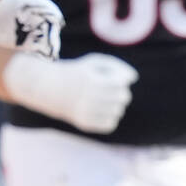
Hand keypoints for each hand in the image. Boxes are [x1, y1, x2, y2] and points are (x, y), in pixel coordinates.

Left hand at [0, 0, 63, 58]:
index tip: (56, 23)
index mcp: (25, 2)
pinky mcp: (21, 40)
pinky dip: (41, 52)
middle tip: (53, 44)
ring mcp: (26, 28)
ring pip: (44, 36)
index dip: (53, 14)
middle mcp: (29, 15)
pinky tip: (43, 59)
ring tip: (51, 54)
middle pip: (49, 23)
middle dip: (53, 33)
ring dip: (49, 44)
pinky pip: (36, 46)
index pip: (46, 7)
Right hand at [3, 51, 137, 133]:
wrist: (51, 89)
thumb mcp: (94, 62)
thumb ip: (117, 65)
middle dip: (120, 92)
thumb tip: (133, 77)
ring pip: (119, 111)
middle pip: (124, 97)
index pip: (122, 83)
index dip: (121, 79)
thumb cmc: (78, 73)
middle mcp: (90, 98)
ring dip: (115, 104)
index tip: (112, 77)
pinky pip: (111, 123)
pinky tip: (100, 110)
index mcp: (93, 81)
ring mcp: (87, 112)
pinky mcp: (86, 124)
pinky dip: (109, 117)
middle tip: (109, 88)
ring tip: (103, 99)